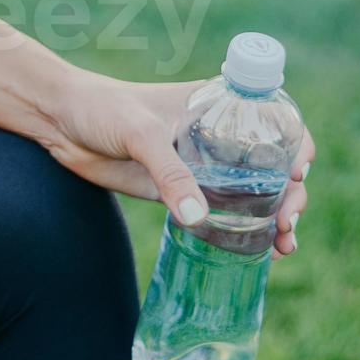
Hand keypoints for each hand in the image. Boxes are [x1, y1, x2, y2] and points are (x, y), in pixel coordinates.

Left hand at [32, 73, 311, 254]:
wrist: (60, 123)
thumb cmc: (102, 109)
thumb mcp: (139, 132)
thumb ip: (168, 172)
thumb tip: (198, 217)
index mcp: (219, 105)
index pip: (276, 121)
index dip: (298, 146)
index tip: (296, 172)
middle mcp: (219, 137)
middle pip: (274, 166)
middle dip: (292, 195)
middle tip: (286, 222)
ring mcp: (203, 167)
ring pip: (255, 196)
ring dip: (277, 219)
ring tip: (284, 245)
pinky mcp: (180, 193)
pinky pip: (223, 216)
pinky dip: (247, 234)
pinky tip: (263, 254)